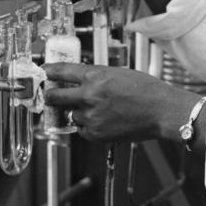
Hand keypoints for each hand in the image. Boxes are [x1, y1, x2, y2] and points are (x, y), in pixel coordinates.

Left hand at [44, 62, 201, 144]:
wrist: (161, 111)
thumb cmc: (146, 90)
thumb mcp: (118, 74)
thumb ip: (97, 77)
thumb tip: (80, 81)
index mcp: (95, 76)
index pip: (62, 72)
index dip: (50, 71)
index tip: (44, 71)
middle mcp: (89, 96)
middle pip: (56, 97)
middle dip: (51, 96)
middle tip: (50, 95)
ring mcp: (91, 117)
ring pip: (71, 115)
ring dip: (77, 113)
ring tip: (97, 111)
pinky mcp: (96, 134)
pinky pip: (83, 130)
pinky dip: (88, 126)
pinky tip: (103, 121)